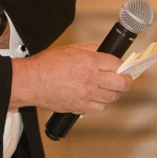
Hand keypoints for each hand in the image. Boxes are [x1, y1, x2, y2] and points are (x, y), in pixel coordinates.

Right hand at [10, 43, 132, 113]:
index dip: (121, 65)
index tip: (122, 67)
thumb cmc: (45, 64)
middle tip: (124, 79)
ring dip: (113, 92)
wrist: (30, 82)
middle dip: (125, 81)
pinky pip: (100, 108)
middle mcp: (90, 78)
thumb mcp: (69, 49)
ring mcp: (86, 94)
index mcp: (88, 61)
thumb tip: (104, 52)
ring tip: (107, 88)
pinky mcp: (80, 107)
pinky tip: (95, 97)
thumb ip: (90, 49)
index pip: (117, 64)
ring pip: (113, 97)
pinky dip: (101, 103)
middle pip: (121, 83)